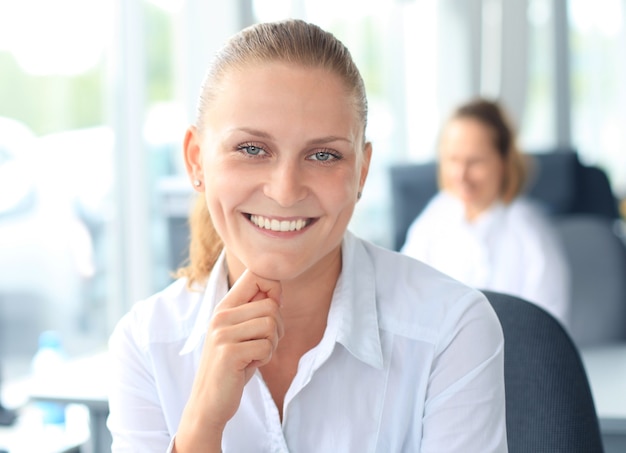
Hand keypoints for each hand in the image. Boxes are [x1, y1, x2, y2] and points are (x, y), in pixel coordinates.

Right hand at [174, 269, 282, 451]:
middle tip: (262, 344)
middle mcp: (221, 316)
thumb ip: (255, 311)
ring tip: (254, 355)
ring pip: (271, 325)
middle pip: (271, 305)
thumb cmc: (232, 367)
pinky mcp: (229, 352)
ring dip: (271, 345)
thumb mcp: (241, 333)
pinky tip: (248, 366)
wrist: (208, 403)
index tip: (273, 308)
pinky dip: (265, 358)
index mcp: (224, 307)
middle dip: (278, 328)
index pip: (255, 275)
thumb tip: (276, 290)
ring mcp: (223, 333)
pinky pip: (266, 346)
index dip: (274, 288)